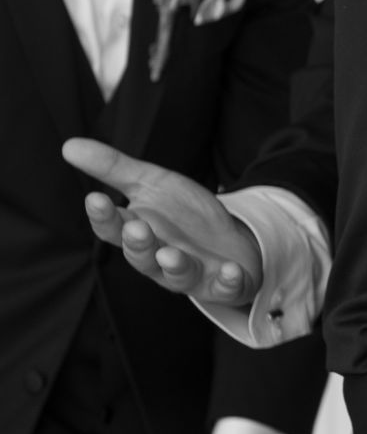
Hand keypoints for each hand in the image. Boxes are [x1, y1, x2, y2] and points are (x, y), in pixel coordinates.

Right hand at [62, 138, 263, 306]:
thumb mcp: (152, 184)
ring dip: (175, 266)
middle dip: (138, 244)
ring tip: (170, 254)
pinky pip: (226, 287)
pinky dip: (228, 281)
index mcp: (139, 232)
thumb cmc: (182, 216)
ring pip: (178, 275)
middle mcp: (159, 258)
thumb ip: (113, 168)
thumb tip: (68, 146)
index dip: (104, 217)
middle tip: (136, 228)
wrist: (231, 242)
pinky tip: (230, 270)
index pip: (113, 229)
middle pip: (142, 257)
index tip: (95, 198)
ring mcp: (192, 273)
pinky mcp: (223, 284)